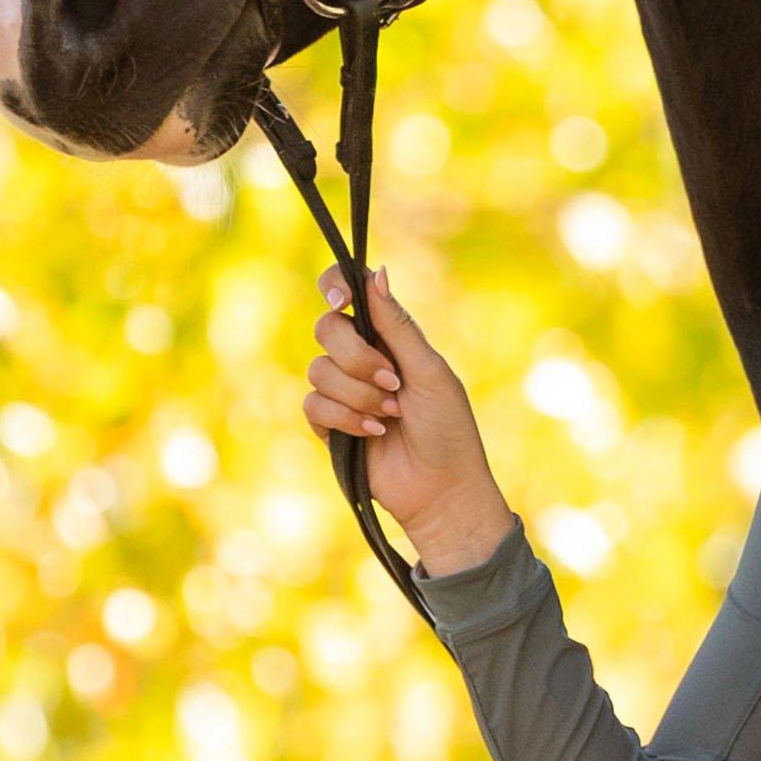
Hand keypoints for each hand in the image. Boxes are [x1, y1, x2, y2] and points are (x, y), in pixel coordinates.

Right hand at [302, 267, 514, 573]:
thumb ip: (399, 326)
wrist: (440, 487)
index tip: (342, 301)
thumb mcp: (429, 371)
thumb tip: (377, 272)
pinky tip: (375, 433)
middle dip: (358, 357)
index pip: (348, 294)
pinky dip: (346, 418)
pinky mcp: (328, 423)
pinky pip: (313, 404)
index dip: (336, 285)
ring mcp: (342, 390)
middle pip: (327, 329)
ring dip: (359, 395)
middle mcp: (361, 358)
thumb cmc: (447, 428)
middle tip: (393, 382)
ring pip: (318, 369)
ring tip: (392, 416)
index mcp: (389, 337)